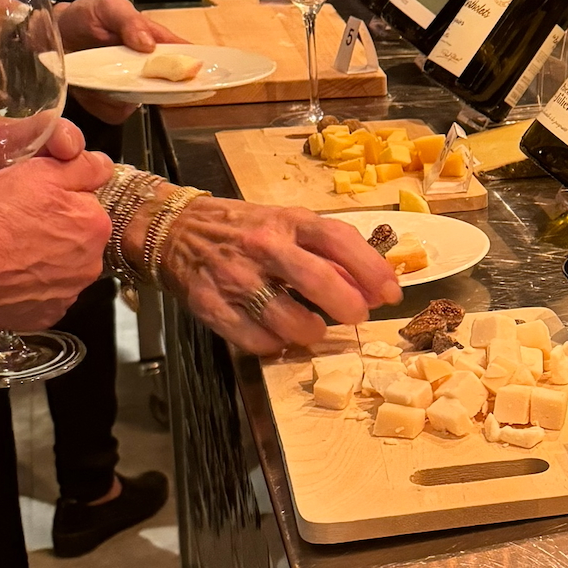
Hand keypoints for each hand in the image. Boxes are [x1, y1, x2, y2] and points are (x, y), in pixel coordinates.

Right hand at [0, 145, 114, 328]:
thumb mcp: (33, 171)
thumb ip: (78, 167)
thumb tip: (101, 166)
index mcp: (94, 224)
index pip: (84, 200)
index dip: (55, 195)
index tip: (31, 198)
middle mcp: (91, 263)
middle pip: (76, 235)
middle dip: (52, 227)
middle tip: (14, 222)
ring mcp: (69, 293)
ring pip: (60, 264)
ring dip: (42, 257)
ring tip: (6, 250)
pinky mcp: (46, 315)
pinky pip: (44, 293)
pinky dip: (29, 285)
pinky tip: (5, 274)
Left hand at [56, 0, 188, 126]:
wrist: (52, 36)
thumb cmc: (85, 17)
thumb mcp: (109, 8)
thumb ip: (130, 21)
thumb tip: (150, 46)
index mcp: (155, 42)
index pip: (184, 54)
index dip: (194, 63)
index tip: (197, 70)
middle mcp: (148, 69)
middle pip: (170, 85)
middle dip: (158, 85)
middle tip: (134, 73)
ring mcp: (131, 88)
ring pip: (143, 101)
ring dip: (124, 92)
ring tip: (100, 74)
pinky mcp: (111, 106)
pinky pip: (117, 113)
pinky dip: (103, 104)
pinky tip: (90, 87)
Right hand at [154, 198, 400, 353]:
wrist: (176, 229)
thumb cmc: (246, 230)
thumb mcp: (288, 227)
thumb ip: (329, 255)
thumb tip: (375, 289)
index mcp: (288, 222)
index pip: (338, 239)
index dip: (371, 268)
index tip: (390, 294)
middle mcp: (263, 246)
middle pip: (316, 279)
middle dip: (346, 305)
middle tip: (357, 317)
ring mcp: (234, 276)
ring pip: (286, 318)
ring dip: (310, 332)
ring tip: (314, 329)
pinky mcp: (210, 304)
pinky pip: (253, 339)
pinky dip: (274, 345)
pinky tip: (279, 338)